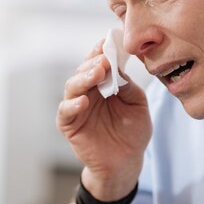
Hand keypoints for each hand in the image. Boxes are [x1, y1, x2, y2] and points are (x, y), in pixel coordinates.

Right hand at [57, 40, 151, 198]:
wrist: (127, 163)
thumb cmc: (133, 132)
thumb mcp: (138, 105)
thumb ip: (128, 86)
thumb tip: (118, 67)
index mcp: (103, 84)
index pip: (98, 62)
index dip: (101, 51)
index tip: (108, 41)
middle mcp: (88, 92)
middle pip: (83, 70)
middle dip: (93, 62)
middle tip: (105, 58)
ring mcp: (77, 108)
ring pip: (72, 87)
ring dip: (83, 78)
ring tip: (96, 73)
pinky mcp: (70, 125)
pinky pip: (65, 112)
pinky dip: (72, 105)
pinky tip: (83, 101)